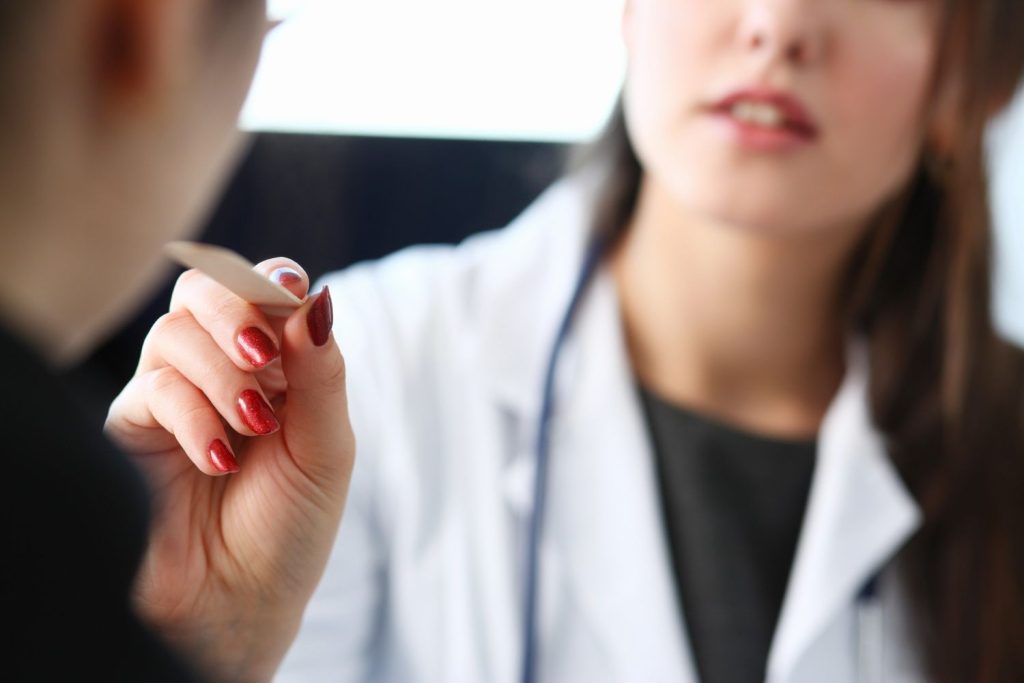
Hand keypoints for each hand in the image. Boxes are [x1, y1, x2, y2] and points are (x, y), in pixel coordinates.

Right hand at [106, 259, 353, 682]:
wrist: (244, 599)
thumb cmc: (291, 523)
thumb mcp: (326, 446)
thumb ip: (320, 373)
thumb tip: (318, 297)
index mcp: (277, 364)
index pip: (265, 289)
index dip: (273, 279)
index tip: (291, 291)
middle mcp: (221, 368)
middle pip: (205, 291)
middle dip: (235, 309)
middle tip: (262, 355)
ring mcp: (174, 393)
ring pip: (174, 333)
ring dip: (221, 374)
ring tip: (253, 427)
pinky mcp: (134, 427)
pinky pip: (152, 390)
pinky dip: (192, 417)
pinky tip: (218, 461)